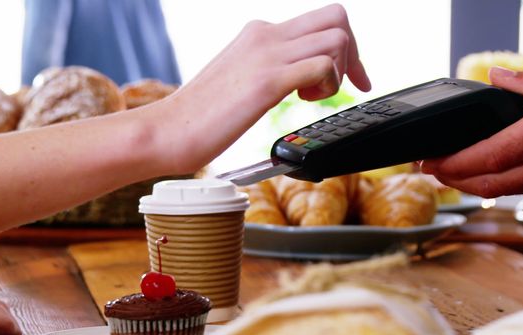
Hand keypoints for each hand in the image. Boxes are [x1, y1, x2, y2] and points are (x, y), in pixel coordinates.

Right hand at [160, 3, 370, 172]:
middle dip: (354, 54)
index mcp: (258, 33)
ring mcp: (267, 55)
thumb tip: (295, 81)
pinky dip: (328, 86)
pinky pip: (322, 66)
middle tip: (349, 87)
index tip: (352, 80)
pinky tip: (305, 102)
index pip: (319, 20)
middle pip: (336, 16)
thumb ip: (266, 70)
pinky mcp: (267, 81)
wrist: (168, 130)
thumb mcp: (239, 79)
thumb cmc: (199, 116)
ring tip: (313, 97)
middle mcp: (265, 35)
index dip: (346, 48)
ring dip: (340, 71)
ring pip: (337, 38)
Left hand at [421, 64, 522, 197]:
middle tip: (430, 172)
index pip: (490, 155)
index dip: (453, 163)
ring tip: (455, 173)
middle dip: (455, 179)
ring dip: (479, 184)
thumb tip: (497, 78)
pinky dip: (510, 182)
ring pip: (511, 189)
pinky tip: (500, 171)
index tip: (428, 162)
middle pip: (492, 182)